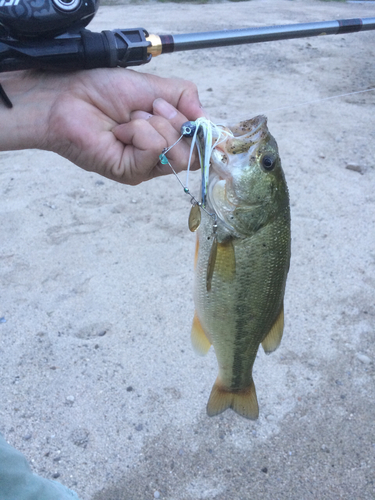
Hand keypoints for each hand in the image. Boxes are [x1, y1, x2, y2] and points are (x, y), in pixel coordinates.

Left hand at [0, 69, 204, 184]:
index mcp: (166, 136)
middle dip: (176, 122)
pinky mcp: (130, 172)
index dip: (201, 129)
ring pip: (177, 153)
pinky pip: (153, 150)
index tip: (192, 113)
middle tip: (151, 108)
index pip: (200, 145)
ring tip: (131, 118)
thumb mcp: (154, 87)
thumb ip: (185, 98)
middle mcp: (158, 156)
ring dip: (156, 125)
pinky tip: (120, 129)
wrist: (68, 95)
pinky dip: (139, 131)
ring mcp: (145, 167)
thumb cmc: (102, 89)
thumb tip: (206, 119)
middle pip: (193, 153)